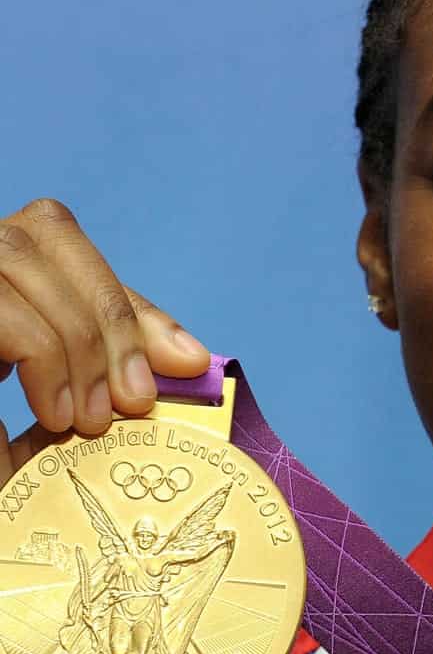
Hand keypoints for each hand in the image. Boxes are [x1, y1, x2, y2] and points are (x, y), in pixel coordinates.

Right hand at [0, 198, 210, 482]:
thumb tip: (195, 358)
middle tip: (135, 402)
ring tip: (91, 419)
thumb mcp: (50, 391)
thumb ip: (105, 360)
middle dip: (107, 321)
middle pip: (42, 234)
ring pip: (11, 259)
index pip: (57, 235)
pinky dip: (40, 357)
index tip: (184, 363)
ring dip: (73, 342)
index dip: (123, 297)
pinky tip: (55, 414)